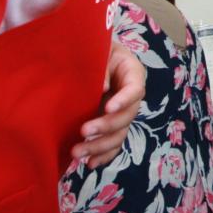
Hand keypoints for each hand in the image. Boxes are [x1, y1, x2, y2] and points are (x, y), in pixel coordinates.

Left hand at [71, 42, 145, 166]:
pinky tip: (89, 164)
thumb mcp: (98, 49)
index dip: (124, 100)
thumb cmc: (94, 48)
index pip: (135, 89)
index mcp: (132, 73)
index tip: (107, 107)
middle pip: (128, 116)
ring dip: (100, 147)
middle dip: (106, 127)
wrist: (88, 56)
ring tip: (77, 152)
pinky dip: (103, 156)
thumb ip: (100, 65)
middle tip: (83, 131)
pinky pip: (113, 144)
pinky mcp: (111, 125)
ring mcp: (121, 112)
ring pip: (120, 134)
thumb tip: (100, 88)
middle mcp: (131, 96)